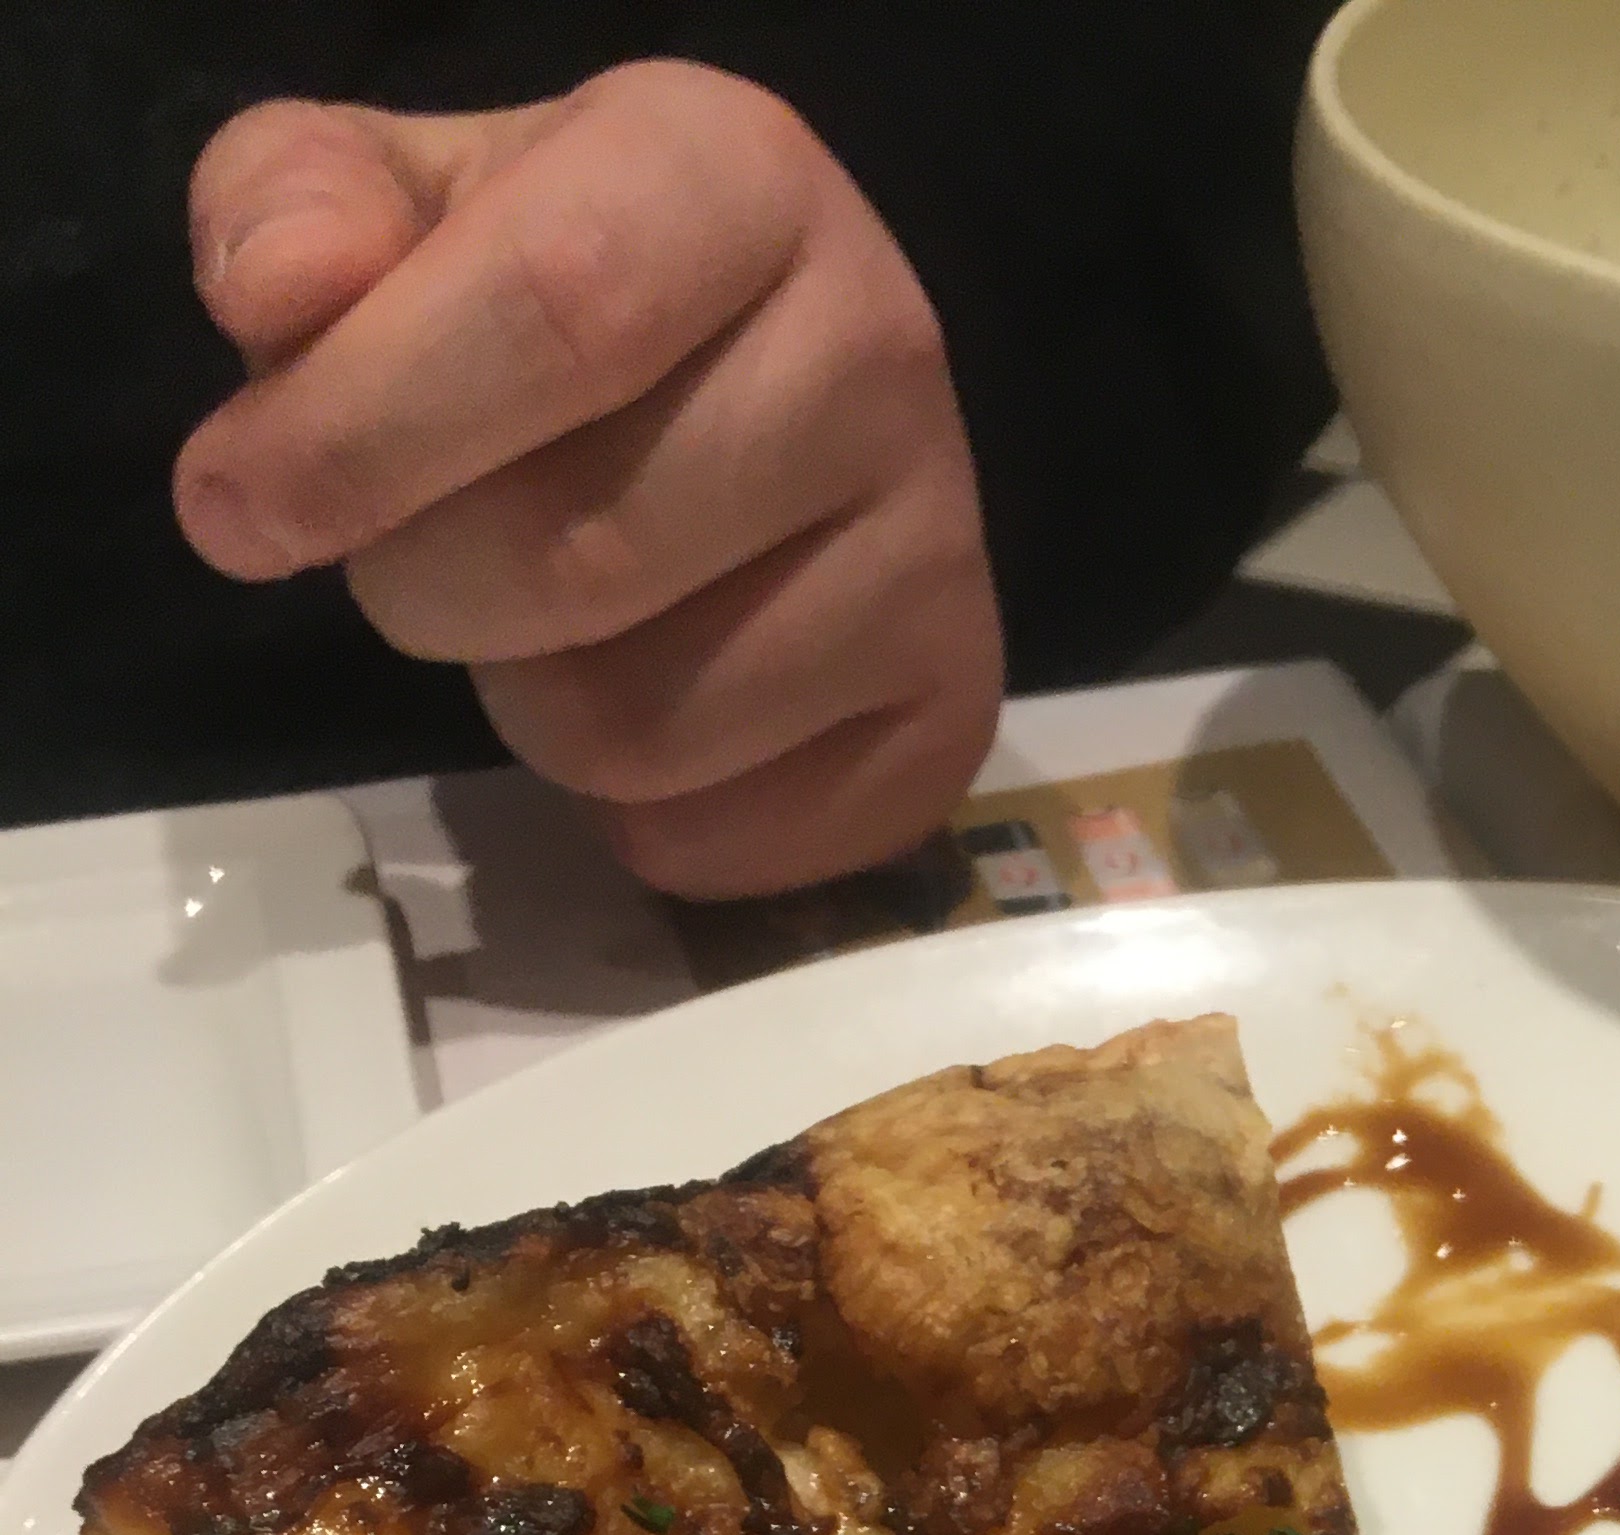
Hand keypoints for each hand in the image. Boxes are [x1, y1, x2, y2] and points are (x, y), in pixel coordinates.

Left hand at [175, 65, 1004, 896]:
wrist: (762, 382)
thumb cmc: (558, 284)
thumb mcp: (407, 195)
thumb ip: (301, 208)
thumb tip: (284, 299)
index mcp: (738, 178)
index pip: (559, 309)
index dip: (366, 431)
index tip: (234, 507)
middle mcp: (880, 353)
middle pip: (587, 553)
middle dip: (426, 588)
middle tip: (412, 555)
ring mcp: (938, 551)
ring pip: (645, 727)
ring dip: (530, 708)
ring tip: (548, 627)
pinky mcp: (952, 712)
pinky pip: (726, 838)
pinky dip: (634, 818)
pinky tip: (642, 706)